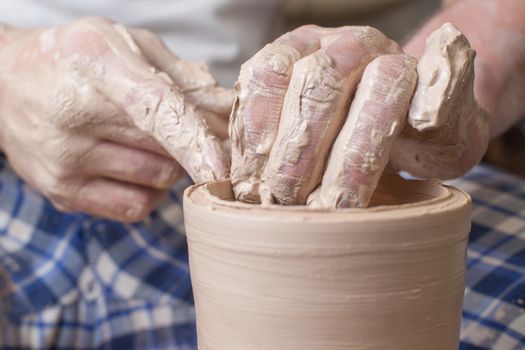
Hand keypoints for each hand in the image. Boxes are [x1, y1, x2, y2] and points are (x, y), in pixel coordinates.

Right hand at [0, 17, 231, 221]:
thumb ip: (180, 75)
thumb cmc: (75, 59)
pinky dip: (151, 191)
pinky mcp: (62, 193)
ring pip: (158, 180)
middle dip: (194, 144)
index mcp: (95, 69)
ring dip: (171, 166)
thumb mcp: (126, 44)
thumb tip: (227, 109)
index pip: (156, 110)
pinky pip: (135, 207)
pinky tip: (137, 166)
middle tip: (194, 130)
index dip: (195, 140)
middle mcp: (74, 119)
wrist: (6, 82)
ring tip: (150, 141)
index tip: (223, 166)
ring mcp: (65, 162)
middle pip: (165, 150)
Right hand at [230, 23, 487, 207]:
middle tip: (290, 202)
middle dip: (300, 151)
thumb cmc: (418, 135)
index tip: (341, 206)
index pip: (382, 93)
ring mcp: (313, 45)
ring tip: (260, 187)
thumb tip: (424, 115)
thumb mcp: (449, 136)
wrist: (393, 109)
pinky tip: (246, 163)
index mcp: (402, 62)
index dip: (357, 157)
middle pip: (320, 84)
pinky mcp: (280, 55)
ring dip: (264, 136)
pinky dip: (244, 122)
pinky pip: (252, 76)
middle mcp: (356, 44)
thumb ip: (445, 119)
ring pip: (276, 74)